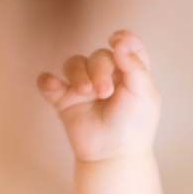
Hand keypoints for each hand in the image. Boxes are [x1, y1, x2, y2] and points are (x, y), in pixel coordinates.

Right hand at [37, 29, 159, 161]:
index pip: (127, 47)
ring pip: (74, 64)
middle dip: (100, 70)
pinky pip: (48, 82)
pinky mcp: (64, 99)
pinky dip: (49, 82)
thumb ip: (135, 66)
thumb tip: (119, 41)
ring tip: (87, 93)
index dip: (123, 39)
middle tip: (105, 93)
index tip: (116, 41)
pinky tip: (56, 88)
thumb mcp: (144, 95)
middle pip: (99, 56)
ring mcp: (84, 87)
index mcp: (131, 73)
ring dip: (78, 74)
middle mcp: (108, 76)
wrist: (114, 154)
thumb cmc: (135, 125)